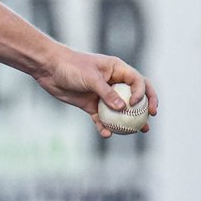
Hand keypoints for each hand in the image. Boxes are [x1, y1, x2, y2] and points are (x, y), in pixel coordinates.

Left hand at [33, 44, 158, 137]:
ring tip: (141, 131)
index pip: (138, 81)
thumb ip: (106, 92)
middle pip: (135, 95)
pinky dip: (105, 126)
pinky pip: (102, 118)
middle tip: (152, 116)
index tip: (136, 103)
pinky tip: (106, 134)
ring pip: (120, 110)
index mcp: (116, 70)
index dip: (143, 92)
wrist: (48, 69)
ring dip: (130, 121)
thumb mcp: (90, 78)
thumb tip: (123, 108)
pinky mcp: (91, 105)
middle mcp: (113, 82)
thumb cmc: (70, 66)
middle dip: (146, 106)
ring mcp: (102, 95)